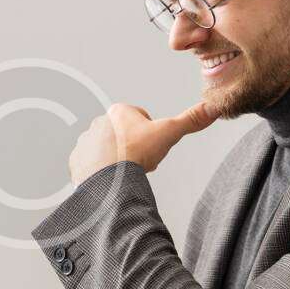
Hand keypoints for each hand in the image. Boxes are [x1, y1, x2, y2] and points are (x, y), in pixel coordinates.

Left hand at [68, 101, 216, 184]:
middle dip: (134, 149)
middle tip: (139, 162)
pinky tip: (111, 180)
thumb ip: (190, 120)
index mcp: (118, 112)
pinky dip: (101, 174)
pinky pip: (91, 166)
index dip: (151, 136)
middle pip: (125, 137)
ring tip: (124, 173)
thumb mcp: (168, 133)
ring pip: (108, 152)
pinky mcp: (76, 161)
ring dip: (117, 161)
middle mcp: (98, 123)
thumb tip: (213, 108)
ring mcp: (85, 142)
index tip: (150, 147)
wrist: (109, 180)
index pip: (141, 120)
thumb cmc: (135, 154)